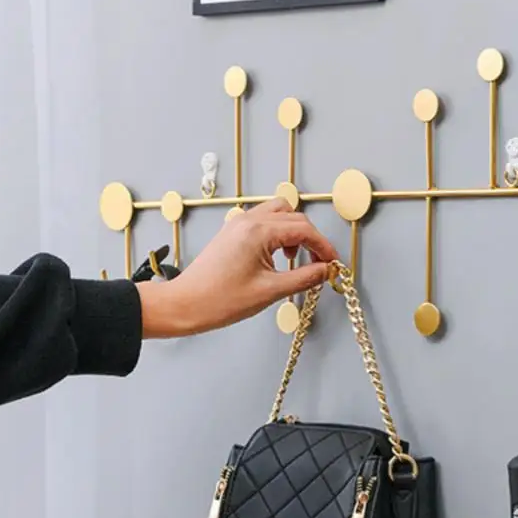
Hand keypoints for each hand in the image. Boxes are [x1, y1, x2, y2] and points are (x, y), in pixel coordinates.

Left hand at [136, 199, 338, 338]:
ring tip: (296, 259)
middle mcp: (249, 220)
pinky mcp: (232, 232)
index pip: (304, 230)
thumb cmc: (220, 300)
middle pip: (294, 217)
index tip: (333, 264)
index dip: (323, 247)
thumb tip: (326, 270)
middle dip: (312, 239)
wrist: (185, 304)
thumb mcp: (270, 291)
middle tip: (319, 263)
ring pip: (279, 213)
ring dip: (294, 232)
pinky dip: (278, 233)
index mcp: (259, 232)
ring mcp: (238, 224)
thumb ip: (304, 278)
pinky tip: (277, 257)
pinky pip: (264, 221)